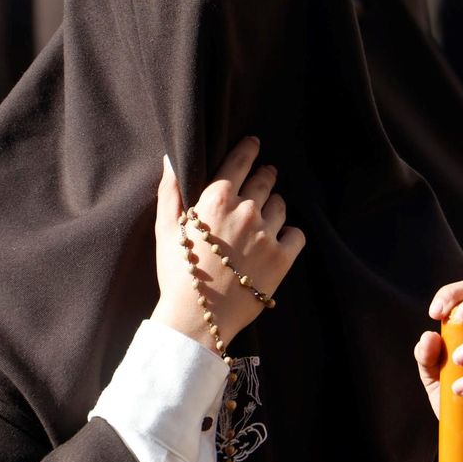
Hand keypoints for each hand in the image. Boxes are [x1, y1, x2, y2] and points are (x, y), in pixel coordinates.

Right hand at [152, 136, 304, 353]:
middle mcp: (246, 210)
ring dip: (274, 206)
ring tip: (266, 216)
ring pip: (281, 205)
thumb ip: (171, 189)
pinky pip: (297, 234)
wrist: (196, 317)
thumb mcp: (165, 227)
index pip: (240, 161)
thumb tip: (170, 159)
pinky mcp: (282, 258)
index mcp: (218, 198)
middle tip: (265, 176)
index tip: (255, 144)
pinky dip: (290, 234)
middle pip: (265, 180)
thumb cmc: (177, 272)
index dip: (249, 149)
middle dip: (265, 175)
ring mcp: (267, 234)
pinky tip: (279, 240)